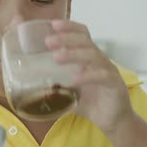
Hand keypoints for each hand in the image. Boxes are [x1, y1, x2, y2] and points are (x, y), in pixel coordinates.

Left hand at [45, 19, 134, 133]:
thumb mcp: (68, 92)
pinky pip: (102, 76)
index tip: (53, 24)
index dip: (70, 27)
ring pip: (93, 55)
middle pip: (85, 41)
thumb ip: (53, 85)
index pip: (82, 35)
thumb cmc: (91, 103)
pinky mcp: (115, 85)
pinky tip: (74, 79)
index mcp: (89, 58)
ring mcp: (109, 71)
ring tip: (57, 57)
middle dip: (66, 38)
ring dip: (74, 54)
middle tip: (48, 41)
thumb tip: (31, 84)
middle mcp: (100, 60)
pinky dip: (88, 76)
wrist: (113, 122)